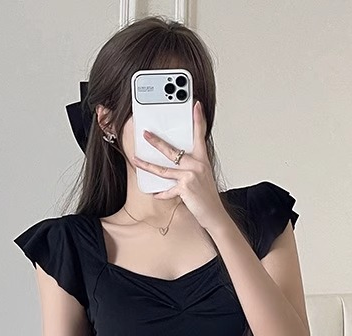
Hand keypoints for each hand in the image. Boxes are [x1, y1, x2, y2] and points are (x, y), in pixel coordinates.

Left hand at [131, 100, 228, 231]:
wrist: (214, 214)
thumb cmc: (207, 196)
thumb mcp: (203, 177)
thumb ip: (191, 167)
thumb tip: (176, 162)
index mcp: (203, 160)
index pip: (201, 135)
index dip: (199, 119)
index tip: (196, 105)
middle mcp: (197, 165)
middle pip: (173, 150)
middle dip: (157, 142)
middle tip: (146, 134)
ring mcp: (191, 176)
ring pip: (164, 169)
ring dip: (147, 165)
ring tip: (136, 160)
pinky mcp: (185, 188)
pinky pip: (168, 190)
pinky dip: (161, 193)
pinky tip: (155, 194)